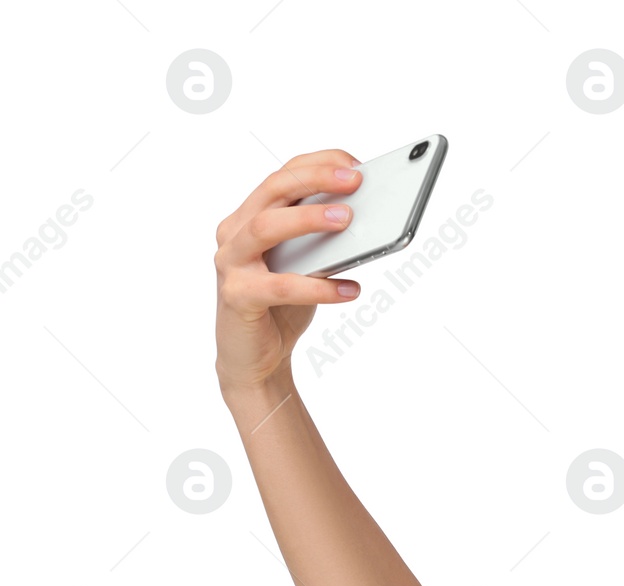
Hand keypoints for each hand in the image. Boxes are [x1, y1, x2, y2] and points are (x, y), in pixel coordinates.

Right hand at [214, 149, 363, 393]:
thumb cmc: (282, 307)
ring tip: (348, 221)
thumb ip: (323, 242)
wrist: (255, 359)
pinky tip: (351, 289)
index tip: (354, 162)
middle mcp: (235, 232)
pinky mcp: (237, 296)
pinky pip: (280, 287)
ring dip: (309, 219)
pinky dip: (319, 287)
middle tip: (356, 180)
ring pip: (266, 228)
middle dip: (316, 179)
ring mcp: (232, 263)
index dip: (318, 163)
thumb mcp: (307, 266)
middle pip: (274, 190)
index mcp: (250, 216)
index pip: (283, 175)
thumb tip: (366, 219)